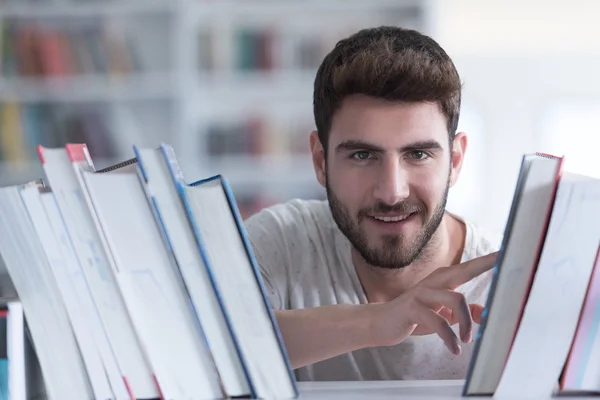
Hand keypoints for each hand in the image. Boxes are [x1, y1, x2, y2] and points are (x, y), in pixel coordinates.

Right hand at [371, 252, 497, 354]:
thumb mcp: (443, 315)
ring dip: (466, 324)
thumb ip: (463, 313)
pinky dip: (449, 339)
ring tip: (465, 340)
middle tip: (504, 261)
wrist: (382, 323)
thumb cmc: (415, 316)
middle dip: (484, 264)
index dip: (488, 260)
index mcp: (443, 281)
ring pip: (456, 299)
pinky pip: (438, 322)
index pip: (469, 268)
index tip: (507, 251)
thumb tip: (485, 314)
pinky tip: (454, 349)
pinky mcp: (412, 308)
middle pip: (464, 270)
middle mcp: (434, 282)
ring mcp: (422, 293)